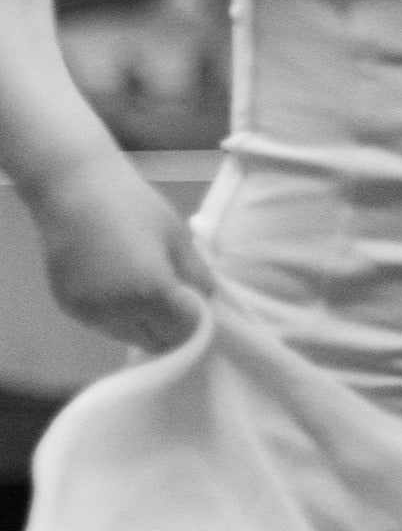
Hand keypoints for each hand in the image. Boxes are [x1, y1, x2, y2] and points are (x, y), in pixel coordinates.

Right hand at [28, 153, 212, 351]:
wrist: (73, 188)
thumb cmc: (134, 206)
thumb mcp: (179, 240)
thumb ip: (197, 279)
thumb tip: (204, 306)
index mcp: (151, 294)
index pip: (186, 333)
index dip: (197, 322)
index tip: (196, 301)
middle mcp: (118, 313)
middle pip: (158, 342)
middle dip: (171, 327)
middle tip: (174, 297)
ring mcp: (90, 314)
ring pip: (130, 337)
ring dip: (144, 324)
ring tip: (143, 287)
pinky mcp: (69, 309)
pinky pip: (105, 325)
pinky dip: (119, 316)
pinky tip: (118, 284)